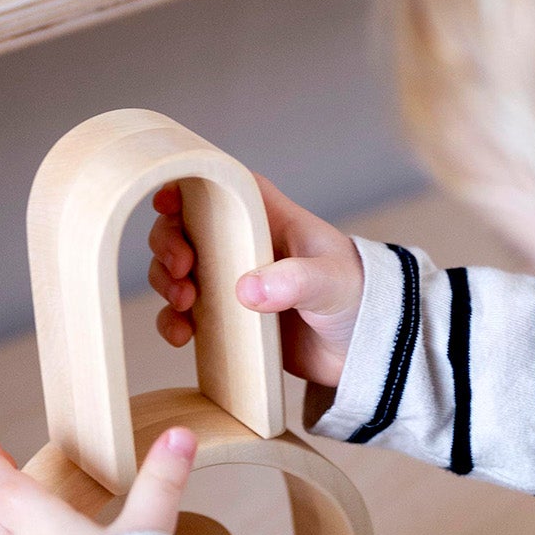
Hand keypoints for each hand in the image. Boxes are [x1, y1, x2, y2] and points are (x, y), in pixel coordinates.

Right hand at [147, 175, 363, 388]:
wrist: (369, 351)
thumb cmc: (359, 298)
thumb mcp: (331, 283)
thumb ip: (294, 280)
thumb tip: (245, 291)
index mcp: (271, 217)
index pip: (222, 184)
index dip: (188, 185)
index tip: (166, 204)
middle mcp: (245, 243)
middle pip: (185, 225)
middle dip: (168, 243)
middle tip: (183, 269)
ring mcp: (232, 280)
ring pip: (176, 268)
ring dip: (166, 282)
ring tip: (184, 303)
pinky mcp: (228, 318)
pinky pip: (184, 315)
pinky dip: (173, 322)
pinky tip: (182, 334)